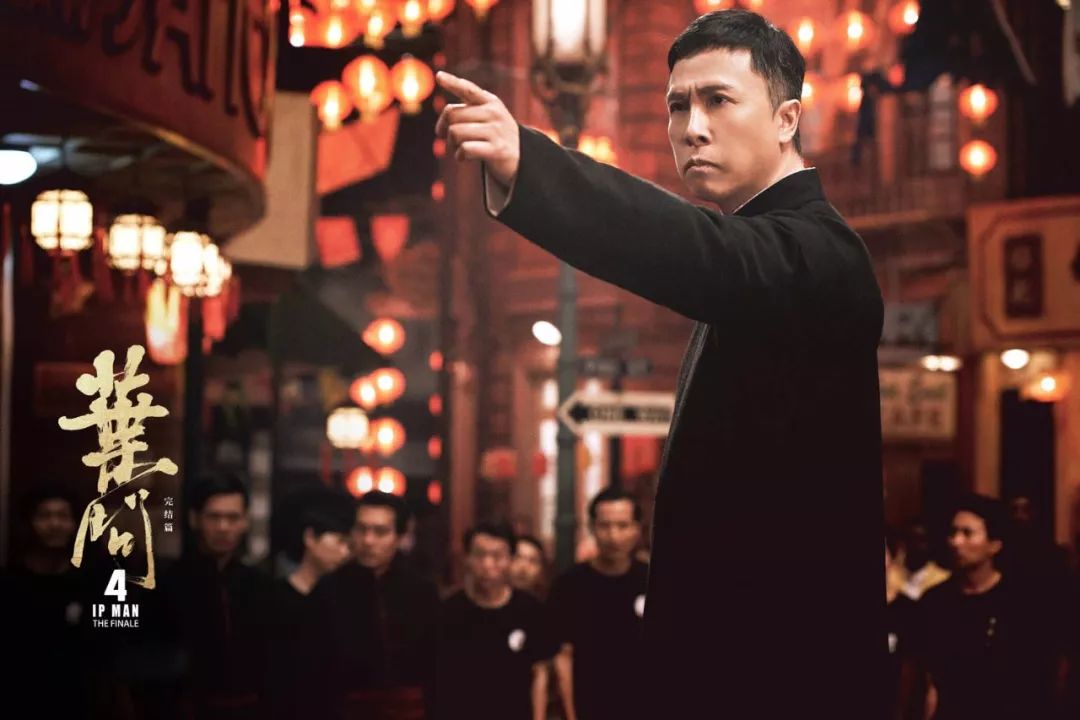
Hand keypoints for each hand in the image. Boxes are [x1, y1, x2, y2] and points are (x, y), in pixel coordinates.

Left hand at [435, 71, 519, 189]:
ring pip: (455, 132)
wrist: (522, 158)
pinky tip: (463, 157)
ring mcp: (496, 130)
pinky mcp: (497, 149)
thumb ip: (468, 111)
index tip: (439, 76)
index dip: (452, 82)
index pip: (468, 89)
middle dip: (443, 128)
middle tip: (446, 137)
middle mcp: (494, 112)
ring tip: (458, 148)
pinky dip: (459, 155)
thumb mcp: (487, 117)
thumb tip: (444, 118)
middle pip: (451, 114)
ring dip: (451, 144)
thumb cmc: (495, 136)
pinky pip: (465, 148)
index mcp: (490, 101)